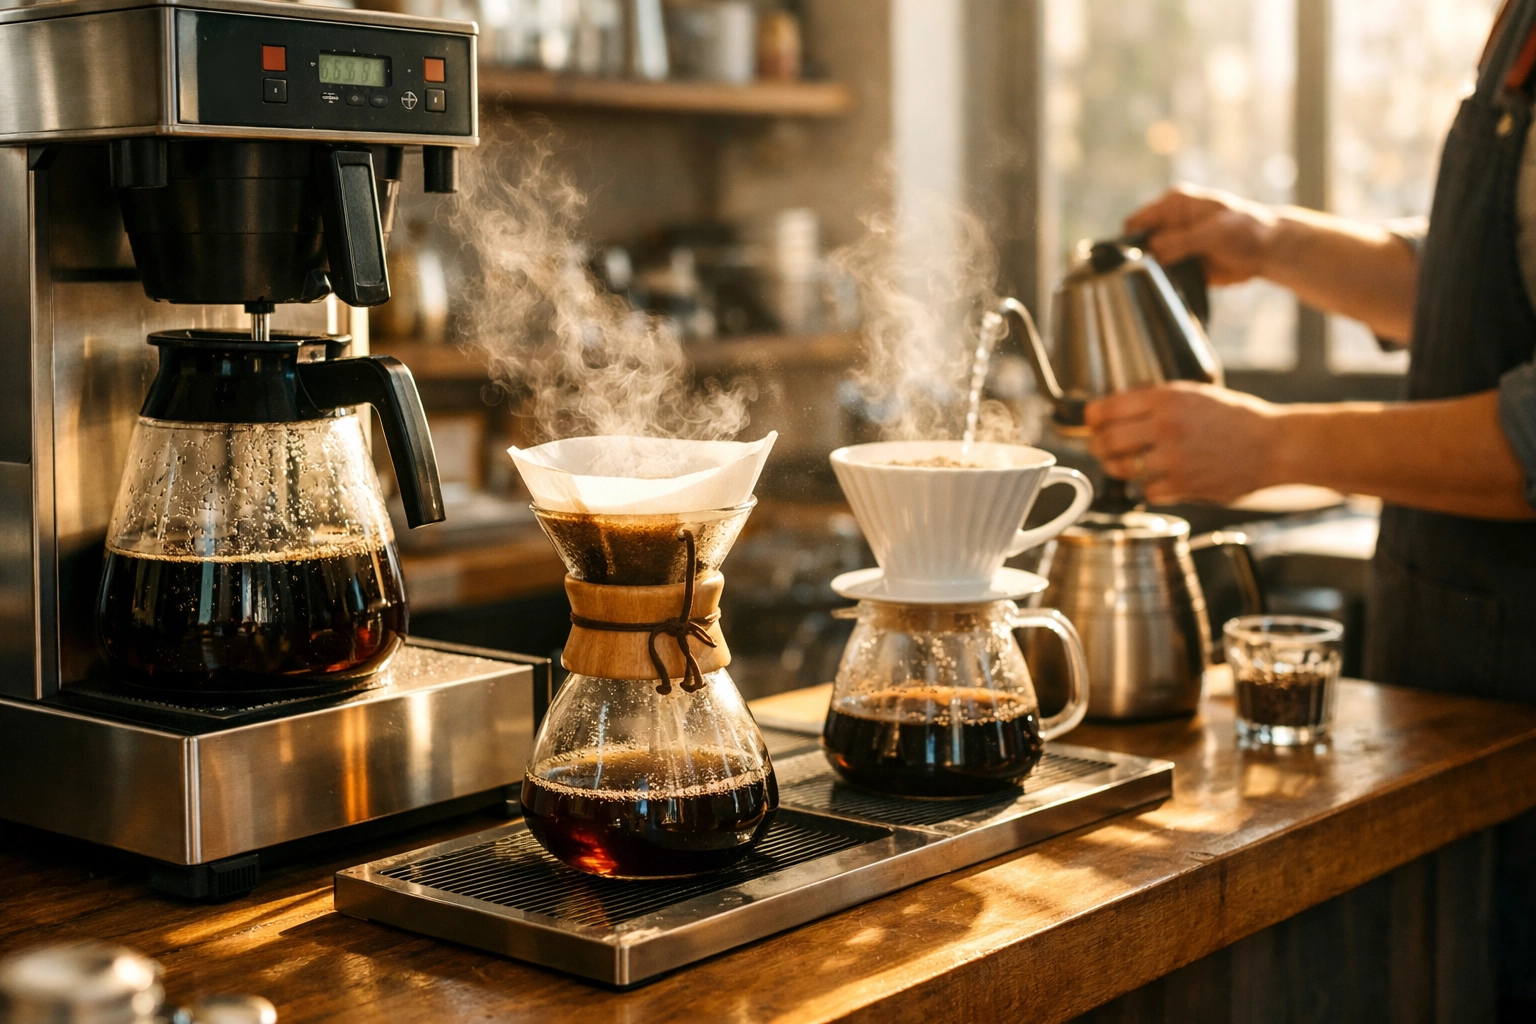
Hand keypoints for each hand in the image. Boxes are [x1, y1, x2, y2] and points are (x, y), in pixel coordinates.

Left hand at [1085, 383, 1282, 504]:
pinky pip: (1147, 491)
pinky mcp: (1183, 486)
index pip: (1106, 409)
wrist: (1273, 445)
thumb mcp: (1194, 394)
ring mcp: (1173, 459)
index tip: (1092, 422)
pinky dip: (1149, 487)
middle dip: (1097, 446)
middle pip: (1106, 441)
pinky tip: (1160, 478)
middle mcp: (1166, 428)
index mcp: (1166, 399)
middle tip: (1100, 447)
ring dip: (1119, 468)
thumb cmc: (1236, 418)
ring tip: (1125, 463)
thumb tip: (1114, 410)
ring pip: (1121, 469)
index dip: (1092, 418)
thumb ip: (1156, 401)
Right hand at [1124, 185, 1278, 285]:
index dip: (1130, 241)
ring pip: (1148, 261)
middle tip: (1149, 276)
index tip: (1132, 262)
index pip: (1137, 221)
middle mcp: (1170, 223)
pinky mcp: (1182, 262)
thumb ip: (1180, 241)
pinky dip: (1164, 282)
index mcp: (1173, 204)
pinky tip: (1171, 288)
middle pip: (1139, 243)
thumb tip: (1152, 250)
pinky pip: (1164, 275)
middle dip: (1139, 260)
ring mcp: (1175, 243)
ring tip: (1164, 283)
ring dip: (1152, 274)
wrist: (1268, 251)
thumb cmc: (1245, 231)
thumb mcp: (1212, 234)